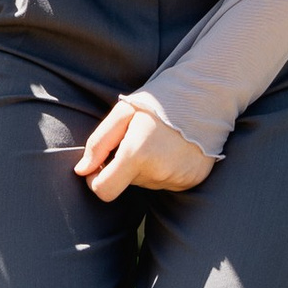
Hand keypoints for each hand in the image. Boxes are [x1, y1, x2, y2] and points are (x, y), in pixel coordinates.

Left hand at [74, 99, 214, 200]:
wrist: (205, 97)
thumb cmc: (158, 102)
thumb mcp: (122, 113)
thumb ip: (98, 143)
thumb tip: (82, 171)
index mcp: (137, 155)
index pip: (104, 191)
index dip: (95, 182)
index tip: (97, 168)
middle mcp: (158, 172)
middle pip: (125, 183)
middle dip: (123, 166)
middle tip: (136, 139)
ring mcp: (178, 179)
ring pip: (146, 182)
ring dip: (144, 166)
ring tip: (157, 141)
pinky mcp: (192, 181)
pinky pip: (166, 182)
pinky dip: (163, 169)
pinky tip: (171, 149)